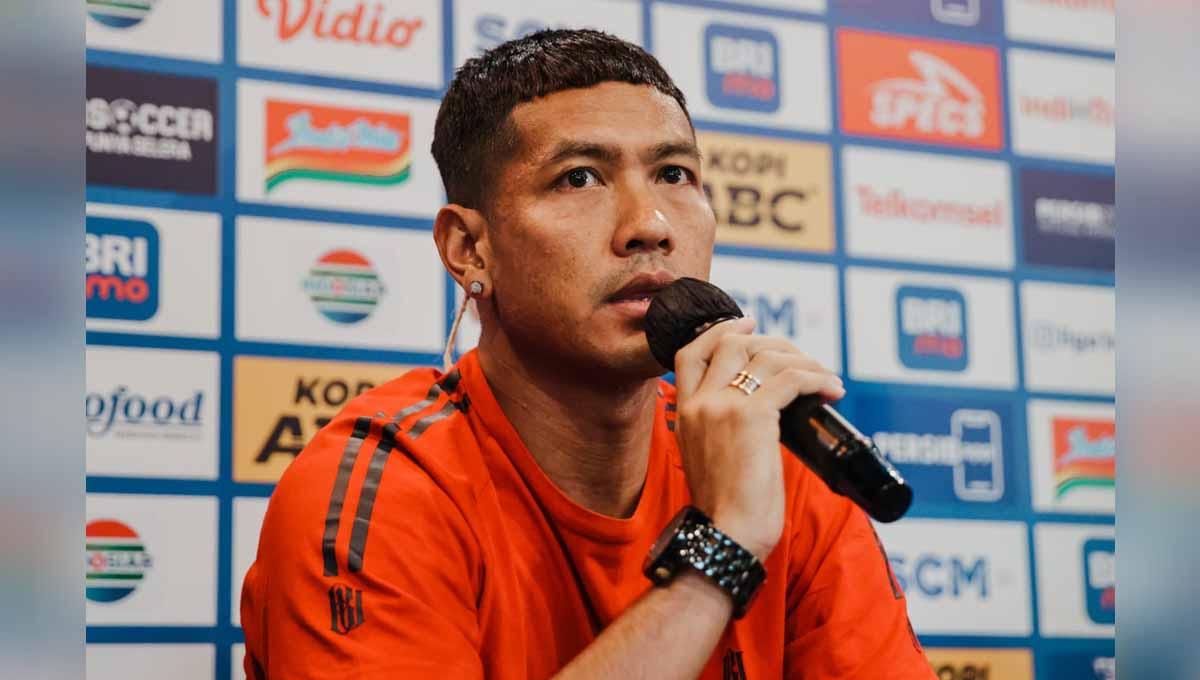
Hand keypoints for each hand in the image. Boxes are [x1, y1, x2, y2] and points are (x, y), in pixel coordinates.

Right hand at [672, 317, 844, 560]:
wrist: (727, 536)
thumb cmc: (727, 512)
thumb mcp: (707, 459)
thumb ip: (719, 430)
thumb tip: (761, 415)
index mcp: (685, 412)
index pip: (691, 352)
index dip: (720, 331)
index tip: (746, 324)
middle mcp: (700, 402)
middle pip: (732, 343)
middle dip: (770, 340)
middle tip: (798, 354)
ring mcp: (724, 405)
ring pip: (766, 356)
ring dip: (803, 361)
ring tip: (824, 378)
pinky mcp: (754, 416)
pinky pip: (792, 379)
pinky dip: (818, 378)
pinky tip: (832, 391)